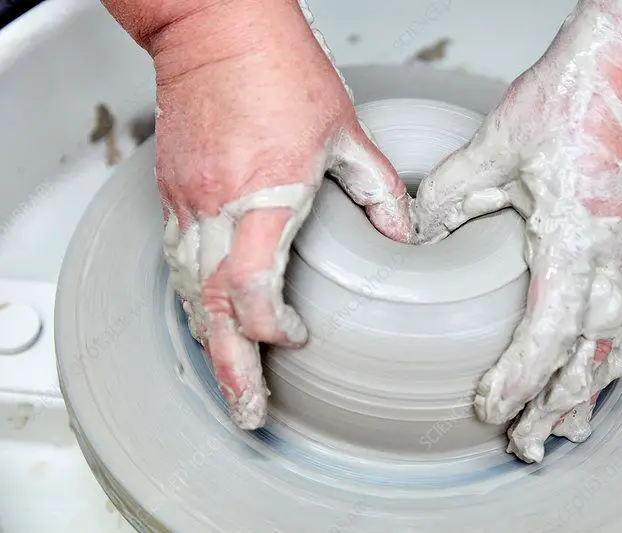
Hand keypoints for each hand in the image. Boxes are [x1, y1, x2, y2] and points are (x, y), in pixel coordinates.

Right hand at [154, 2, 412, 428]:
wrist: (217, 30)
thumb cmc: (278, 70)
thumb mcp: (344, 129)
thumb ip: (377, 188)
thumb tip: (401, 234)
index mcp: (264, 192)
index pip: (251, 285)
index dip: (272, 326)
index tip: (298, 339)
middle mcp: (217, 205)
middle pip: (210, 307)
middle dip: (230, 367)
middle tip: (247, 411)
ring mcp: (188, 201)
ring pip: (186, 290)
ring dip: (208, 342)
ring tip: (228, 382)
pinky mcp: (175, 193)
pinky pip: (175, 262)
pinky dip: (192, 301)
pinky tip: (206, 322)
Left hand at [412, 1, 621, 461]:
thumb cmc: (573, 99)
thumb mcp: (497, 146)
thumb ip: (450, 196)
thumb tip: (412, 232)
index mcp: (577, 239)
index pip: (549, 334)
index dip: (520, 379)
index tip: (489, 407)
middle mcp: (612, 257)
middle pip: (589, 357)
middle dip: (556, 407)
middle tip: (525, 443)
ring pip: (617, 345)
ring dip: (589, 392)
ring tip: (563, 428)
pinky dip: (610, 356)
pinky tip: (597, 371)